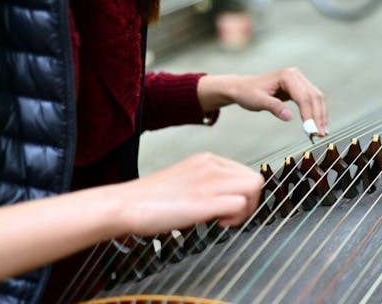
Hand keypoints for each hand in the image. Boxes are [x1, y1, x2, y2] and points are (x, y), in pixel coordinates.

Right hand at [122, 153, 262, 233]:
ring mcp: (209, 181)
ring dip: (246, 209)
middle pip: (255, 179)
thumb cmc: (151, 200)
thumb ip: (209, 184)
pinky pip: (240, 203)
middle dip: (250, 202)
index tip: (228, 207)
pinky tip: (218, 223)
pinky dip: (236, 218)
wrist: (126, 205)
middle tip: (230, 216)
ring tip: (224, 219)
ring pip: (254, 188)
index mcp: (207, 159)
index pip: (246, 172)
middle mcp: (211, 166)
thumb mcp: (187, 181)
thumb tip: (228, 199)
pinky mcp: (205, 200)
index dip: (243, 193)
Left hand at [198, 68, 327, 135]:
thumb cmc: (247, 93)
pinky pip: (311, 100)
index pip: (304, 97)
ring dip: (320, 115)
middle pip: (314, 97)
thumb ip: (274, 107)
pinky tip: (318, 125)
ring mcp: (298, 80)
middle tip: (320, 134)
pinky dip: (316, 112)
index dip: (310, 115)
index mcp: (287, 76)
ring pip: (316, 98)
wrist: (241, 88)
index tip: (312, 131)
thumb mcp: (257, 101)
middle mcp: (296, 75)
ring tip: (322, 132)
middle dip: (319, 116)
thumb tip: (289, 117)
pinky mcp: (298, 88)